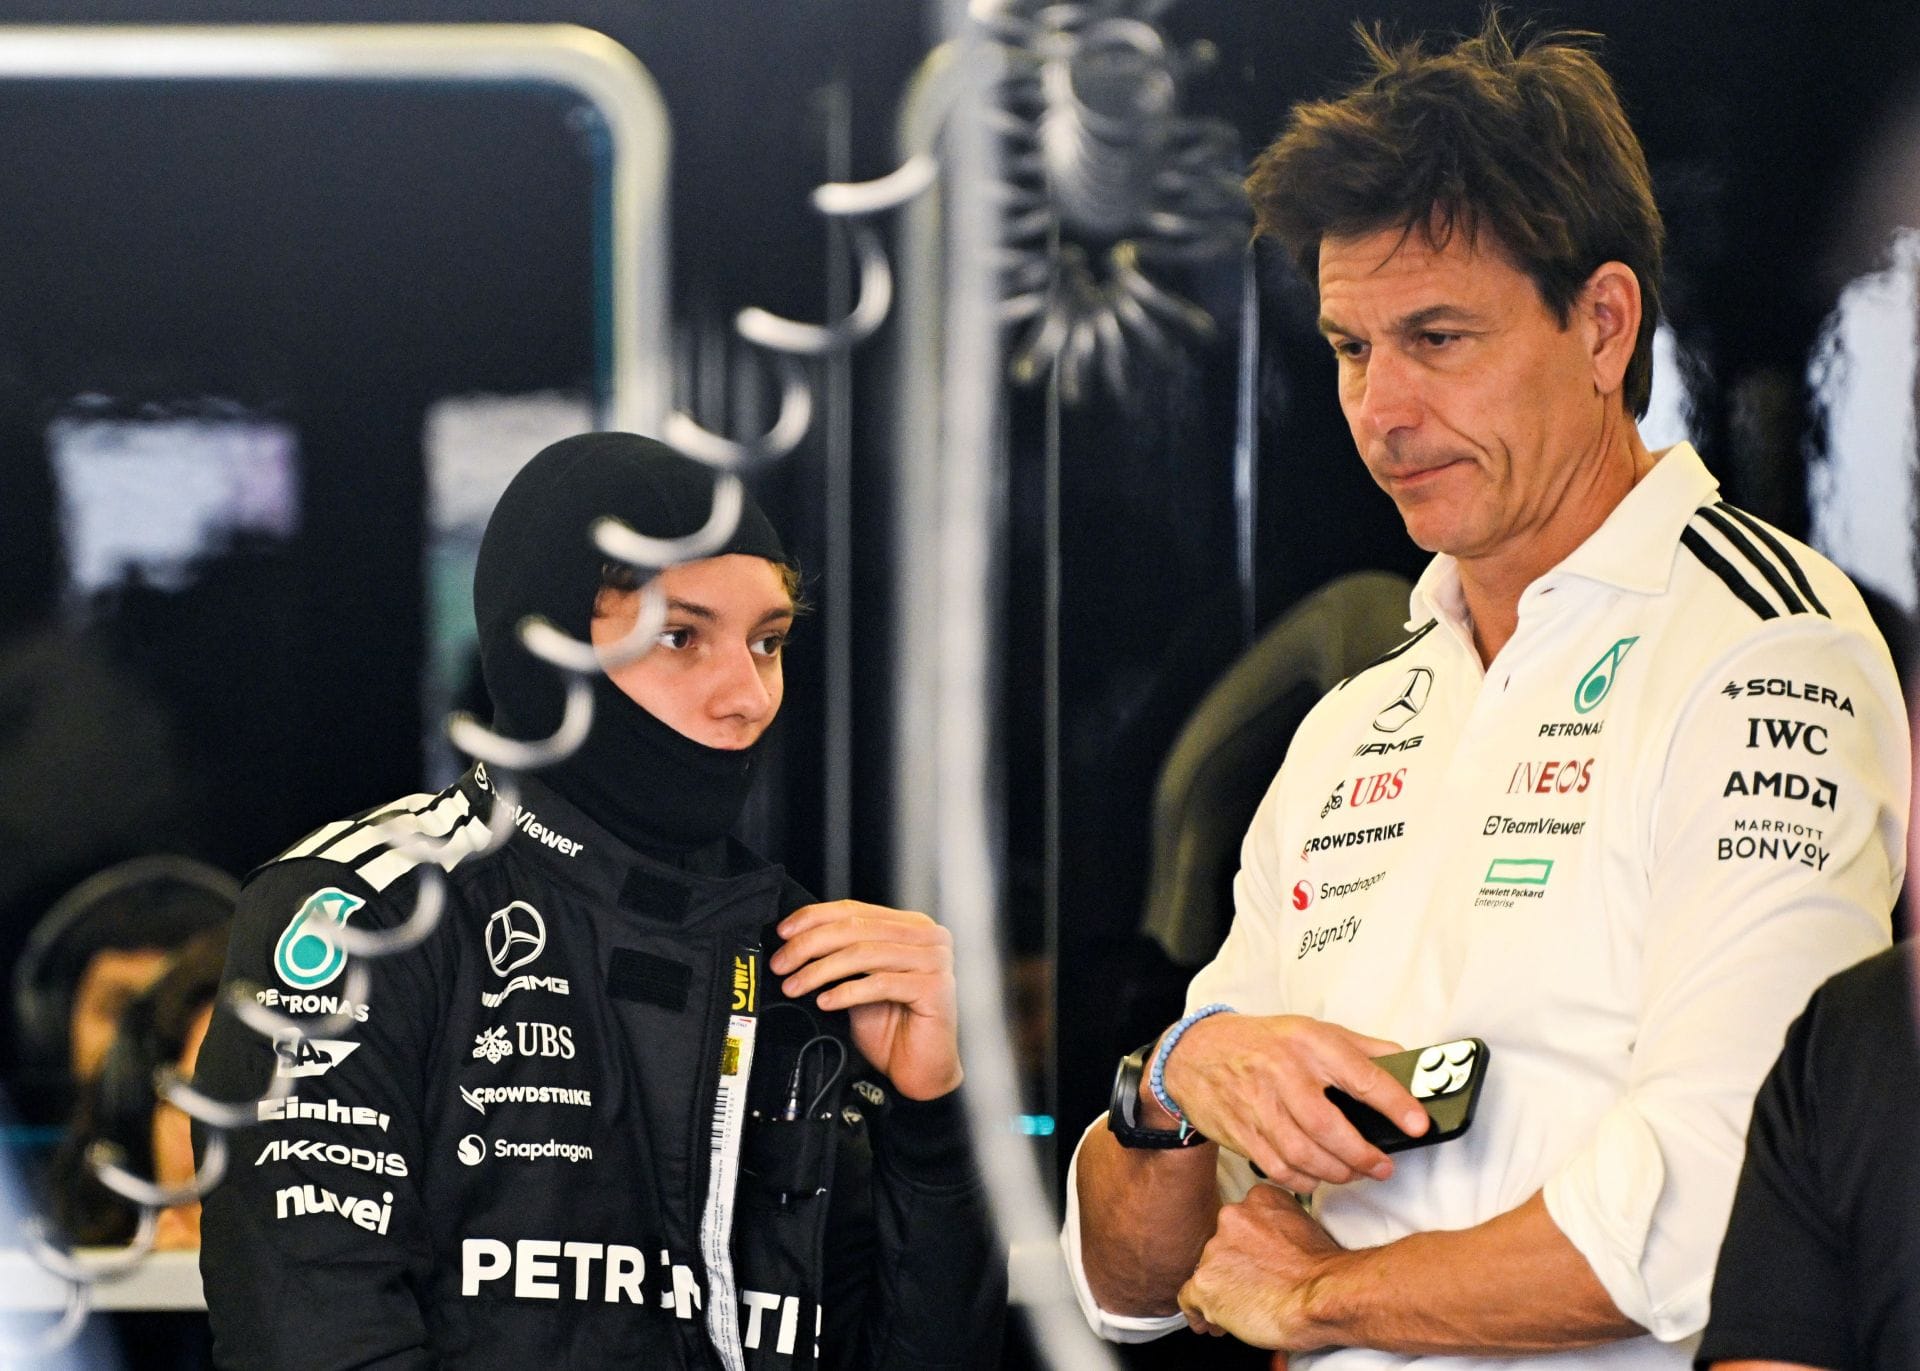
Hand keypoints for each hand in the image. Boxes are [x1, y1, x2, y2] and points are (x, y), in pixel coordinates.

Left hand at [770, 901, 960, 1099]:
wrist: (919, 1068)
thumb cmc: (891, 1025)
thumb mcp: (858, 981)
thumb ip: (840, 955)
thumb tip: (793, 940)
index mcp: (910, 925)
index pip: (855, 910)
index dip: (813, 918)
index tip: (783, 932)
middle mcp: (927, 936)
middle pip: (856, 929)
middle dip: (810, 945)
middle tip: (782, 964)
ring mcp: (935, 960)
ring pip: (864, 954)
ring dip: (820, 970)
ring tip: (794, 986)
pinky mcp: (935, 988)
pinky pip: (879, 984)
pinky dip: (845, 992)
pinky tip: (824, 1001)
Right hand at [1159, 1013, 1426, 1191]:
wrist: (1194, 1053)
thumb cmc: (1261, 1042)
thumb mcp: (1311, 1029)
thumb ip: (1361, 1047)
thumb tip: (1406, 1061)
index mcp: (1308, 1043)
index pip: (1360, 1075)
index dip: (1394, 1102)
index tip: (1418, 1123)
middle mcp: (1282, 1073)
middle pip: (1328, 1126)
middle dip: (1362, 1154)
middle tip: (1383, 1166)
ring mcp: (1258, 1105)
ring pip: (1304, 1154)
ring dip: (1337, 1172)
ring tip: (1355, 1172)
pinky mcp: (1242, 1133)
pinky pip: (1279, 1168)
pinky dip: (1305, 1181)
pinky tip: (1319, 1176)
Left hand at [1178, 1183, 1344, 1349]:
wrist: (1321, 1295)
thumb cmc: (1323, 1272)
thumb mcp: (1304, 1228)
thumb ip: (1277, 1230)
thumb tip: (1270, 1249)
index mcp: (1258, 1200)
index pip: (1238, 1223)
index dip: (1243, 1249)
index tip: (1250, 1264)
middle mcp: (1232, 1218)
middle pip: (1220, 1247)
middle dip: (1231, 1271)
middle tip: (1250, 1291)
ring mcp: (1216, 1250)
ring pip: (1206, 1273)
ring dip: (1220, 1292)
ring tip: (1240, 1311)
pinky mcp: (1206, 1282)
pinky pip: (1189, 1299)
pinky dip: (1199, 1313)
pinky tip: (1210, 1322)